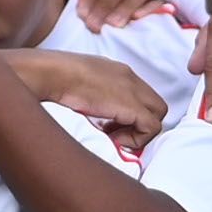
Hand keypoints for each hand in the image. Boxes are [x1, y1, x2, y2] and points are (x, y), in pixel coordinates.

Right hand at [8, 48, 164, 141]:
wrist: (53, 74)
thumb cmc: (56, 77)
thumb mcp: (81, 80)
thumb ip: (94, 92)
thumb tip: (91, 108)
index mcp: (118, 72)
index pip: (140, 96)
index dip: (130, 115)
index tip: (110, 126)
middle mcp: (131, 79)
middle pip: (155, 106)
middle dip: (140, 124)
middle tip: (115, 134)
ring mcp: (134, 91)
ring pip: (158, 117)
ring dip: (137, 133)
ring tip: (112, 137)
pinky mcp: (133, 107)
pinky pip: (151, 128)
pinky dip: (136, 139)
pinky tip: (113, 139)